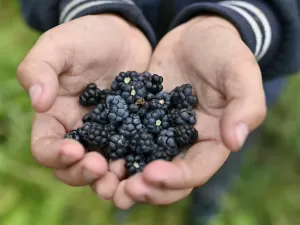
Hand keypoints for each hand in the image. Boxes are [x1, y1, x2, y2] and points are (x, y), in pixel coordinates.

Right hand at [17, 14, 151, 198]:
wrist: (123, 36)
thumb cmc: (86, 38)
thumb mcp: (58, 46)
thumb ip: (40, 69)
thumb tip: (38, 102)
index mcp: (55, 118)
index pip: (45, 147)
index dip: (55, 155)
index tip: (74, 151)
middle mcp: (80, 133)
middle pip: (74, 167)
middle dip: (85, 173)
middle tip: (101, 168)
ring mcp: (108, 135)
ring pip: (105, 169)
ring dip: (112, 178)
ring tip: (124, 175)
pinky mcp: (132, 132)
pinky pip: (133, 153)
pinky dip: (138, 163)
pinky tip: (148, 163)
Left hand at [113, 16, 266, 207]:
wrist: (195, 37)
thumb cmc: (223, 51)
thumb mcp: (240, 71)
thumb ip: (245, 105)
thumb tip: (235, 141)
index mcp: (211, 140)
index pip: (196, 170)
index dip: (176, 178)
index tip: (151, 173)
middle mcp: (184, 144)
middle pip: (167, 179)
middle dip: (147, 189)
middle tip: (124, 191)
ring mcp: (159, 133)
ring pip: (142, 166)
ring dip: (124, 179)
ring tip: (104, 183)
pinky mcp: (139, 119)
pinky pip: (124, 140)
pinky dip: (112, 151)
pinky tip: (94, 154)